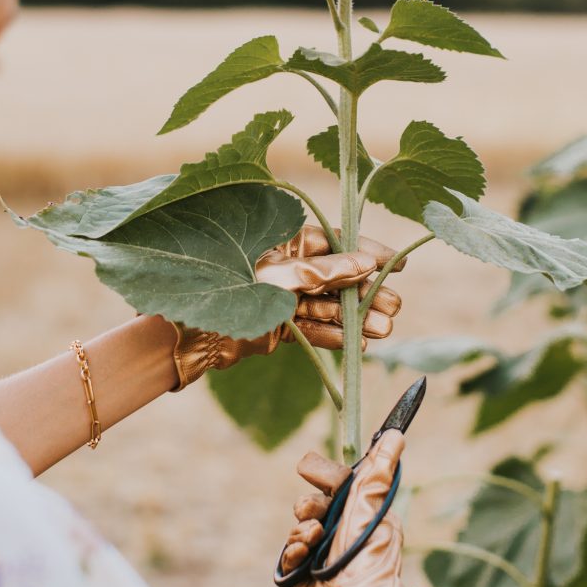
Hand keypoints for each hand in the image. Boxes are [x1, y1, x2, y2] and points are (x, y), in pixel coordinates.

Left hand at [170, 225, 404, 388]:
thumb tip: (365, 262)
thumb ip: (322, 273)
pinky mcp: (278, 326)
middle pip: (337, 277)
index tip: (398, 263)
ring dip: (356, 317)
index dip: (367, 252)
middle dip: (367, 292)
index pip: (334, 243)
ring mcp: (282, 297)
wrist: (188, 334)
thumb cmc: (227, 292)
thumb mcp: (277, 279)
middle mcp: (285, 267)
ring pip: (327, 305)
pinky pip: (312, 328)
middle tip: (395, 306)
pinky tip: (358, 345)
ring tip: (384, 329)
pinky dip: (334, 336)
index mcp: (282, 242)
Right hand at [280, 430, 422, 586]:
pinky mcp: (310, 575)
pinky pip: (292, 555)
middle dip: (308, 507)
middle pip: (314, 504)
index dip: (322, 474)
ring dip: (301, 533)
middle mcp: (348, 533)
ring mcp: (328, 555)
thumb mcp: (370, 511)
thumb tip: (395, 434)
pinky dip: (294, 556)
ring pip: (300, 529)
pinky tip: (301, 560)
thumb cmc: (366, 562)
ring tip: (310, 543)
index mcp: (366, 514)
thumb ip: (377, 473)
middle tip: (313, 518)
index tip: (307, 470)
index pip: (338, 482)